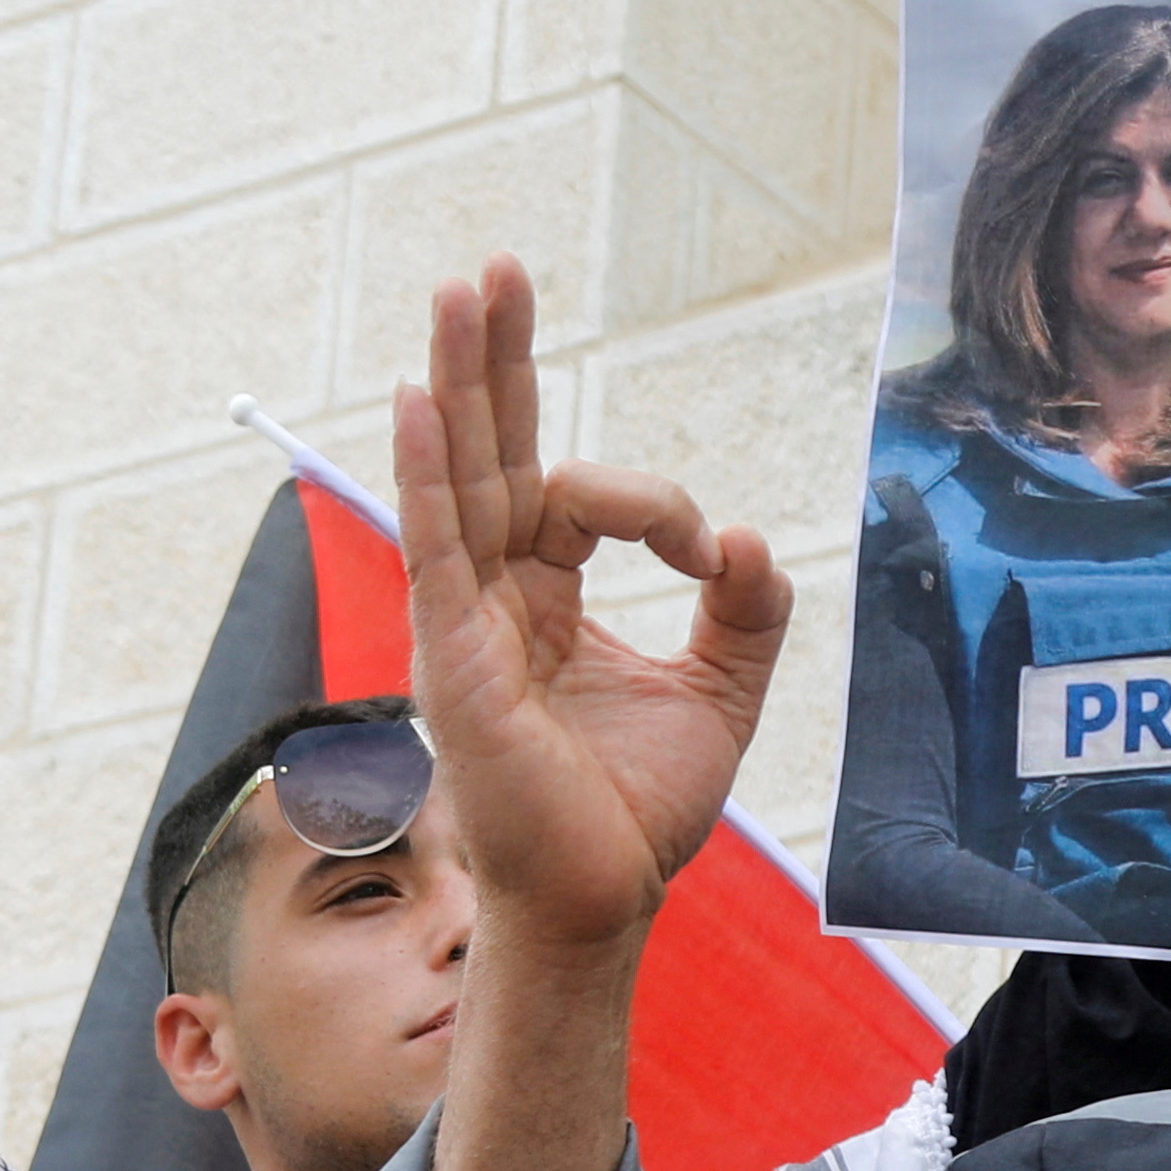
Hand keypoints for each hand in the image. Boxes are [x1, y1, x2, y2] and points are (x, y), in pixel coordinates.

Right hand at [390, 259, 788, 967]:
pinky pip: (439, 551)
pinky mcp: (457, 663)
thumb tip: (748, 537)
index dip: (651, 500)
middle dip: (493, 359)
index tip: (707, 552)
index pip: (576, 498)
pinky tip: (422, 406)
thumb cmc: (637, 815)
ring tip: (460, 291)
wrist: (604, 903)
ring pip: (459, 480)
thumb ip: (745, 609)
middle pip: (489, 454)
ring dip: (459, 382)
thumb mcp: (720, 692)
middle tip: (495, 267)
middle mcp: (493, 603)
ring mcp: (465, 628)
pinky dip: (428, 476)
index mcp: (542, 602)